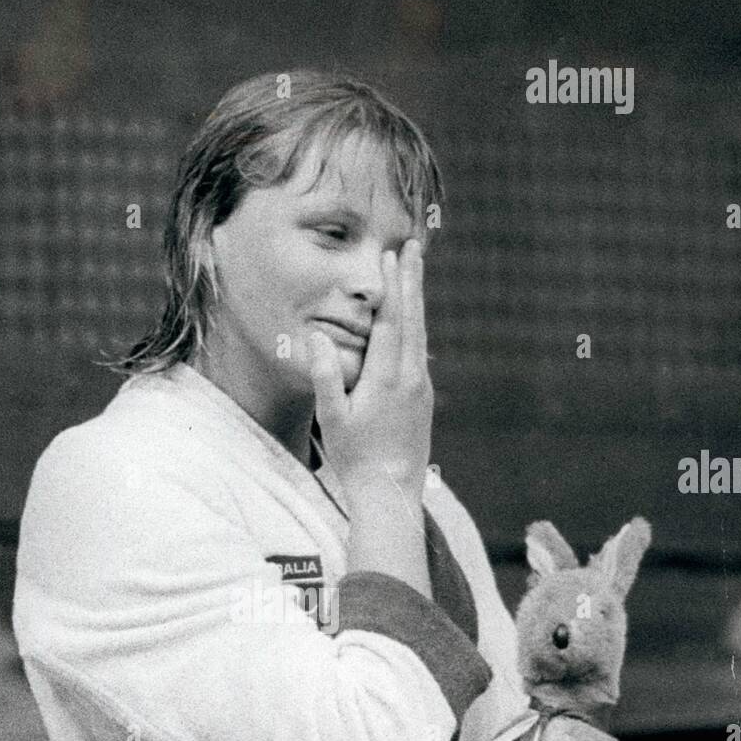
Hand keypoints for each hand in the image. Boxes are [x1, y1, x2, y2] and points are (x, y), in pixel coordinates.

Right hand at [308, 238, 432, 499]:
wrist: (392, 491)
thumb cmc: (356, 457)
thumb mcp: (333, 418)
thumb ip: (325, 376)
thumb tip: (316, 336)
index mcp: (387, 377)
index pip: (390, 320)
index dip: (390, 286)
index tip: (390, 256)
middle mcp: (410, 377)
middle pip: (412, 318)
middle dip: (411, 281)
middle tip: (413, 248)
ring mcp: (421, 387)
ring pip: (420, 333)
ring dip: (416, 300)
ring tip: (415, 273)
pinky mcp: (424, 398)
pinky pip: (420, 352)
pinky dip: (416, 327)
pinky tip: (412, 320)